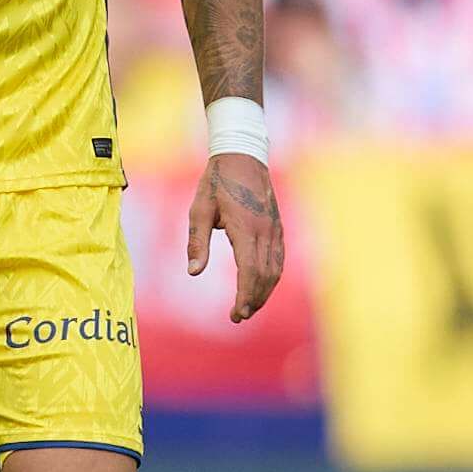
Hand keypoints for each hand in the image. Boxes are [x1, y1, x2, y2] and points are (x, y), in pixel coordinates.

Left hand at [187, 152, 285, 323]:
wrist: (242, 155)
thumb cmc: (216, 182)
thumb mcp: (199, 210)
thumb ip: (197, 242)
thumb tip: (194, 273)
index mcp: (245, 228)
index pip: (249, 271)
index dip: (245, 297)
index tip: (236, 314)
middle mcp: (265, 231)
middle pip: (265, 276)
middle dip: (253, 301)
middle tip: (238, 317)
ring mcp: (274, 229)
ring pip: (275, 270)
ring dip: (263, 292)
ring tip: (248, 307)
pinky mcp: (277, 226)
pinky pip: (279, 259)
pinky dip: (271, 278)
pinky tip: (260, 287)